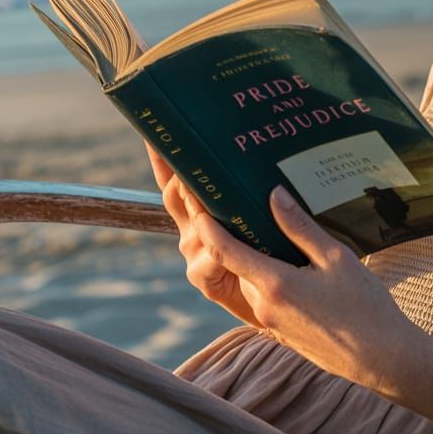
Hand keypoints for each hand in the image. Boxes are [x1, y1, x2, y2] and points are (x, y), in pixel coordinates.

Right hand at [145, 143, 259, 327]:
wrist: (279, 300)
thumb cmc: (275, 252)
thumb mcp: (261, 216)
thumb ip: (256, 189)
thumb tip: (263, 148)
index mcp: (201, 211)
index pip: (175, 179)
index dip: (162, 158)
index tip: (152, 133)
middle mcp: (193, 229)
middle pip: (178, 194)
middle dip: (182, 171)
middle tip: (185, 145)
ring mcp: (196, 253)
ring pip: (194, 220)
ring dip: (199, 203)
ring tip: (200, 181)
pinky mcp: (206, 278)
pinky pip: (209, 256)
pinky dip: (215, 246)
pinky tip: (218, 239)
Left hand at [189, 184, 420, 393]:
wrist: (379, 357)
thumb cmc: (363, 305)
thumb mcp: (336, 257)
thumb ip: (301, 227)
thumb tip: (274, 195)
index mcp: (275, 284)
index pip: (226, 251)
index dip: (208, 227)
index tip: (198, 204)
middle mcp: (264, 305)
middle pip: (237, 264)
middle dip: (234, 238)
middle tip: (241, 207)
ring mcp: (271, 321)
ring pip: (252, 280)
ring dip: (254, 258)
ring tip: (272, 230)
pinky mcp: (281, 331)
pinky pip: (266, 295)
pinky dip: (268, 276)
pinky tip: (292, 264)